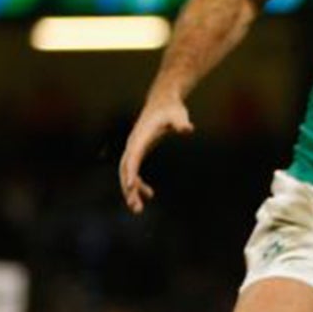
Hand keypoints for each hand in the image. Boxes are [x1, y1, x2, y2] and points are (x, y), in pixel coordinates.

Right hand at [119, 93, 193, 213]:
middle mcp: (133, 144)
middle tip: (135, 206)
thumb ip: (181, 123)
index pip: (133, 156)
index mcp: (141, 137)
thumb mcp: (178, 115)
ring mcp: (134, 148)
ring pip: (127, 173)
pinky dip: (139, 183)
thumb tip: (187, 129)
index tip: (130, 185)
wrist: (163, 102)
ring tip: (137, 209)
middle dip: (128, 188)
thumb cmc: (172, 109)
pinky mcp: (139, 151)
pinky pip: (134, 171)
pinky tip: (150, 194)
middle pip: (125, 169)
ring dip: (131, 190)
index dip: (131, 171)